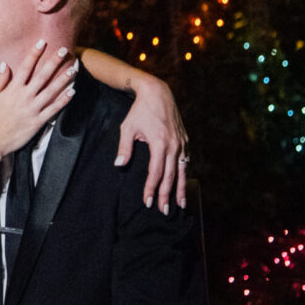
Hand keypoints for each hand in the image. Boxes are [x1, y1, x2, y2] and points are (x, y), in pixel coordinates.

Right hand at [0, 40, 76, 160]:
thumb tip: (6, 64)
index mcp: (12, 90)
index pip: (25, 67)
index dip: (34, 54)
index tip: (42, 42)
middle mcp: (24, 97)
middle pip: (42, 76)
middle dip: (54, 61)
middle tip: (64, 50)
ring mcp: (33, 110)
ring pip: (52, 91)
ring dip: (64, 79)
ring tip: (74, 68)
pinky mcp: (38, 122)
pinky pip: (54, 109)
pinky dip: (64, 100)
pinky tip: (72, 91)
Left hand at [116, 76, 187, 211]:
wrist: (158, 93)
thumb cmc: (140, 110)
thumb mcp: (128, 127)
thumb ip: (124, 147)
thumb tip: (119, 165)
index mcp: (159, 143)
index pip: (155, 172)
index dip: (151, 188)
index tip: (147, 202)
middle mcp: (173, 145)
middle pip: (170, 176)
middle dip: (166, 195)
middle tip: (164, 211)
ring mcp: (181, 143)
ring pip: (182, 171)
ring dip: (181, 189)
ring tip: (180, 204)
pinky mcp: (185, 140)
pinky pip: (186, 161)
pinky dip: (185, 174)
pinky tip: (184, 183)